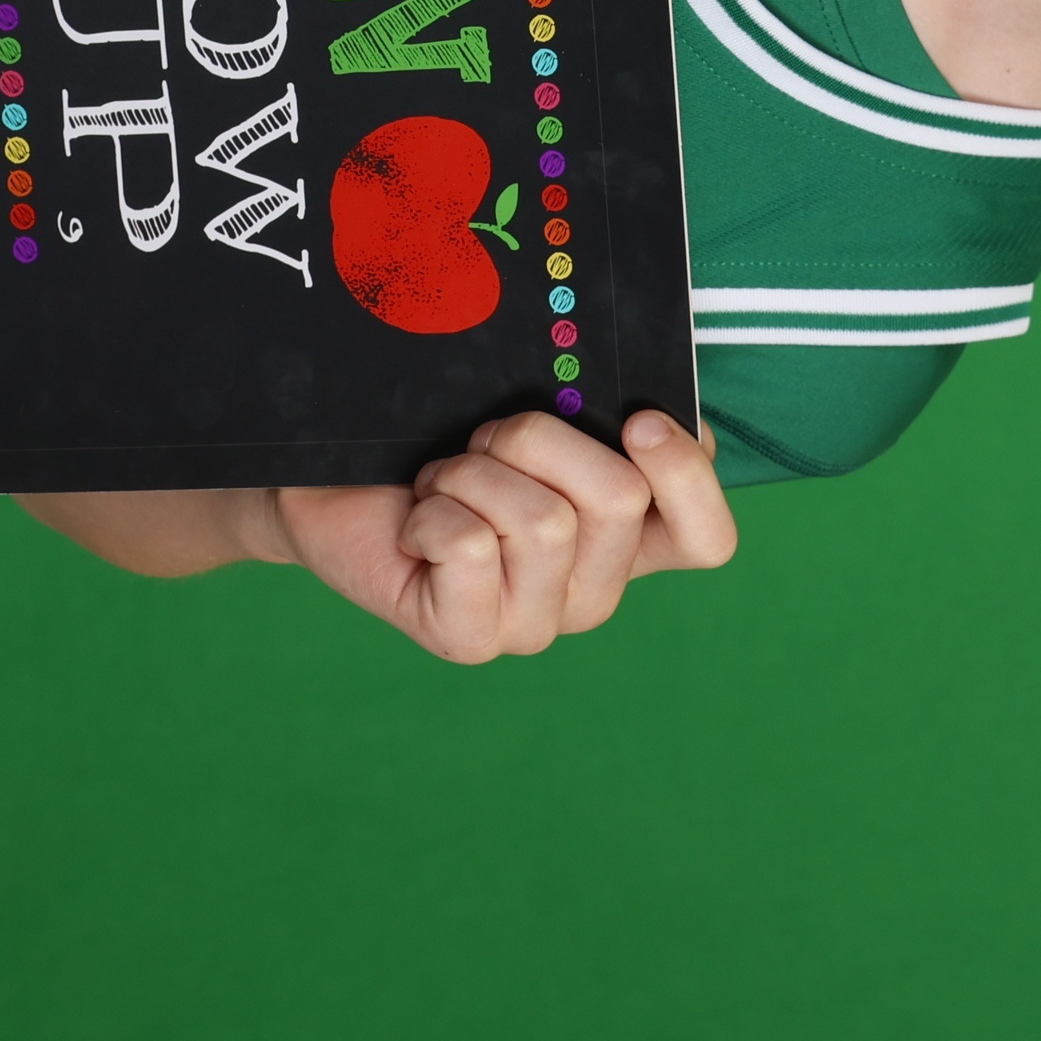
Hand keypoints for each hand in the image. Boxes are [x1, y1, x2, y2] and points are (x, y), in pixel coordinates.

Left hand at [269, 409, 736, 664]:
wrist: (334, 479)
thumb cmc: (436, 434)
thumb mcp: (530, 409)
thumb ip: (594, 409)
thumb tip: (642, 400)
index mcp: (626, 538)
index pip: (707, 539)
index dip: (686, 474)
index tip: (636, 417)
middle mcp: (593, 590)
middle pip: (619, 497)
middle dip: (536, 436)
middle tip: (483, 439)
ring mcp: (534, 624)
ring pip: (545, 521)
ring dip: (474, 473)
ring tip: (442, 482)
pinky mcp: (470, 640)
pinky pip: (473, 549)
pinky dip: (432, 509)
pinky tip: (415, 524)